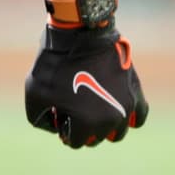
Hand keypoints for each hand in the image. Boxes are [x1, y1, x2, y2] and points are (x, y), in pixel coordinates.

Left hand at [25, 23, 148, 147]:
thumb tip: (54, 128)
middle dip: (83, 127)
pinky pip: (140, 116)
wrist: (80, 32)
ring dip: (104, 126)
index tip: (59, 114)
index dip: (64, 129)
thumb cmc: (55, 62)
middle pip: (96, 137)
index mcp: (86, 123)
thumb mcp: (34, 92)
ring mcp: (126, 106)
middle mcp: (111, 120)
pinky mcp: (135, 90)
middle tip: (73, 108)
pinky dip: (130, 117)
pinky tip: (115, 108)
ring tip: (91, 108)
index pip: (75, 141)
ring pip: (118, 131)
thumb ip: (39, 118)